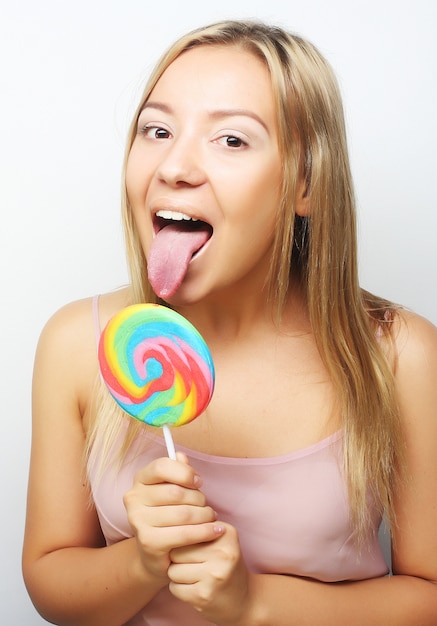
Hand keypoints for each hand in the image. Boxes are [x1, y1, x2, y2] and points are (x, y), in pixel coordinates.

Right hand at [123, 453, 220, 583]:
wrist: (156, 554)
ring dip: (205, 515)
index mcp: (140, 480)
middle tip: (207, 506)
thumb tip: (181, 456)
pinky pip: (185, 533)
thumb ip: (177, 472)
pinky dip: (205, 531)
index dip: (185, 473)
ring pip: (184, 513)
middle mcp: (133, 498)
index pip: (162, 466)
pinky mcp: (149, 542)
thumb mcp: (172, 491)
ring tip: (212, 518)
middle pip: (176, 491)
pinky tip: (215, 531)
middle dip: (199, 499)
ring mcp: (138, 521)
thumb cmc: (168, 516)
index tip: (198, 482)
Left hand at [168, 522, 252, 623]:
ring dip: (178, 576)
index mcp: (226, 533)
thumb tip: (171, 528)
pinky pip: (174, 588)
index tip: (196, 548)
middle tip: (194, 565)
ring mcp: (213, 575)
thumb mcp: (222, 540)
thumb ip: (200, 528)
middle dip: (178, 559)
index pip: (187, 529)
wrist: (245, 601)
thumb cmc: (226, 565)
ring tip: (195, 577)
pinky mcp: (204, 595)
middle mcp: (222, 553)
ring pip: (173, 570)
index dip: (185, 541)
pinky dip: (179, 590)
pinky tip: (195, 589)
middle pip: (176, 551)